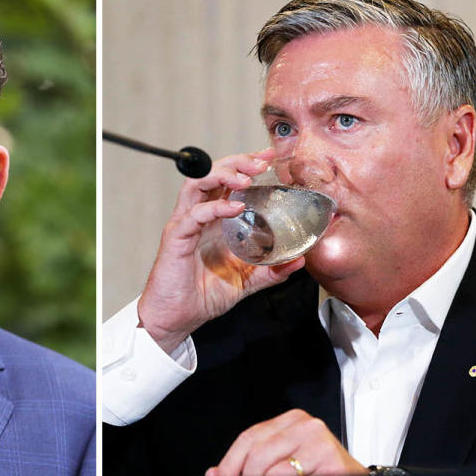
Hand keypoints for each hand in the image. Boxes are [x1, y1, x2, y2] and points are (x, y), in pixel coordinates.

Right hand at [137, 150, 305, 352]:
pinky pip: (194, 215)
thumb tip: (299, 261)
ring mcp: (185, 225)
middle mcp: (198, 217)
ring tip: (245, 178)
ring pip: (197, 184)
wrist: (177, 318)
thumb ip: (271, 271)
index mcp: (214, 221)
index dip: (245, 165)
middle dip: (236, 162)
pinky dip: (215, 208)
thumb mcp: (246, 282)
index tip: (268, 157)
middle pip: (211, 174)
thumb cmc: (203, 296)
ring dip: (222, 175)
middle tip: (259, 162)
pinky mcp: (176, 238)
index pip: (227, 182)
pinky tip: (235, 208)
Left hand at [204, 409, 366, 475]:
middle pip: (256, 452)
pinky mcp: (331, 462)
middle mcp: (306, 425)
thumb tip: (214, 475)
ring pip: (270, 468)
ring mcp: (320, 441)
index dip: (230, 462)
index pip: (249, 437)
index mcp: (292, 420)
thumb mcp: (284, 460)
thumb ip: (251, 463)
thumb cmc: (320, 473)